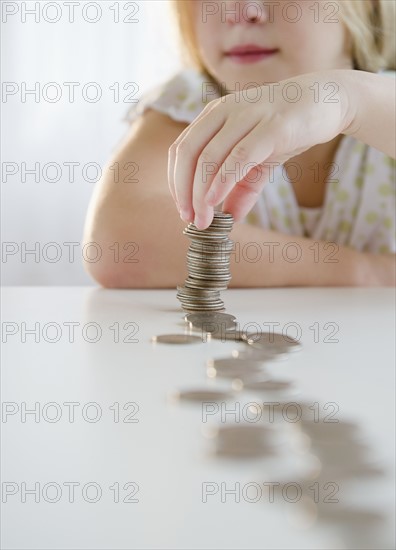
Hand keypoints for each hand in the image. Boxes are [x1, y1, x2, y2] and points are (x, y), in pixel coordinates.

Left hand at [168, 70, 352, 228]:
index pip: (181, 150)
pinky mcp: (272, 126)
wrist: (328, 100)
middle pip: (188, 153)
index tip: (184, 210)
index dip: (176, 183)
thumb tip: (229, 218)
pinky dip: (223, 182)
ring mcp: (247, 116)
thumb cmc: (287, 128)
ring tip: (204, 220)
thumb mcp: (259, 161)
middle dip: (183, 191)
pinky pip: (239, 157)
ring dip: (201, 194)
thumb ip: (242, 188)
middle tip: (190, 219)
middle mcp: (225, 111)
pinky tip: (217, 202)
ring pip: (210, 158)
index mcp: (214, 116)